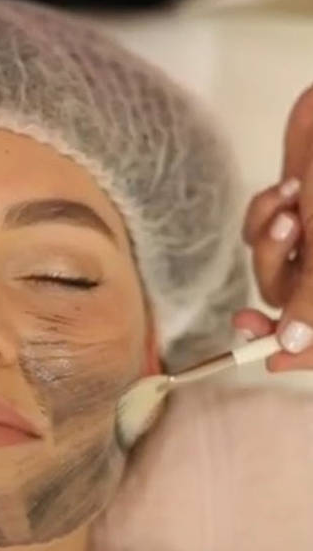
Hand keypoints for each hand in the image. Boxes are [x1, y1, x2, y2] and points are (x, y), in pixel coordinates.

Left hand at [236, 84, 312, 371]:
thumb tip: (291, 343)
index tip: (269, 362)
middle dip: (270, 313)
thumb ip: (311, 295)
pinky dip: (261, 216)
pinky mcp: (287, 211)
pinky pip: (256, 233)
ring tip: (292, 208)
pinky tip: (286, 188)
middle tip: (244, 323)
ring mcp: (310, 239)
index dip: (305, 355)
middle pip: (292, 310)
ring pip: (268, 273)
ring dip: (268, 246)